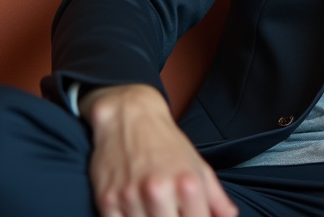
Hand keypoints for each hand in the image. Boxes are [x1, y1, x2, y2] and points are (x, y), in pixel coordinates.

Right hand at [81, 84, 238, 216]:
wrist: (129, 116)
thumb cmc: (166, 144)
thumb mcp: (199, 167)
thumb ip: (217, 198)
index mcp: (188, 184)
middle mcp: (159, 190)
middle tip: (172, 213)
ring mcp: (130, 196)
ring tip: (154, 211)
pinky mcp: (106, 200)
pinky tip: (136, 212)